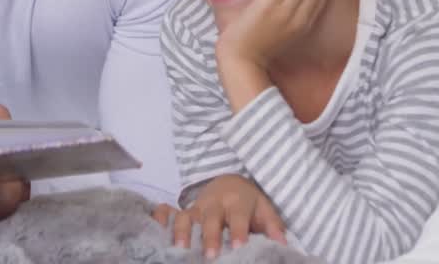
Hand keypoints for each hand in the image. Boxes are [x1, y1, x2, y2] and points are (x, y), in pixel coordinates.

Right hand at [152, 175, 286, 256]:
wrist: (228, 182)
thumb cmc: (248, 203)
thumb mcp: (264, 209)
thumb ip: (272, 226)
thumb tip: (282, 244)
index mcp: (237, 201)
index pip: (238, 217)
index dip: (238, 231)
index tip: (239, 247)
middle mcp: (214, 203)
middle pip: (211, 219)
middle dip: (210, 237)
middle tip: (211, 256)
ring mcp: (196, 208)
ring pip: (185, 216)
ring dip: (181, 232)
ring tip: (180, 249)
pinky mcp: (183, 212)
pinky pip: (168, 213)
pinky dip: (160, 219)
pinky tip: (156, 230)